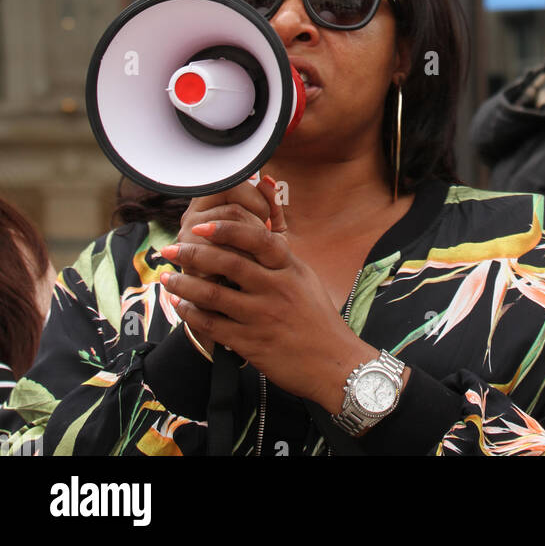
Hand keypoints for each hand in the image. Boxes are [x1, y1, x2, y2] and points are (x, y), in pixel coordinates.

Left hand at [159, 197, 379, 412]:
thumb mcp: (305, 278)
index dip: (225, 229)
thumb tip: (255, 231)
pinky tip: (180, 306)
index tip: (200, 225)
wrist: (333, 364)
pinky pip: (213, 325)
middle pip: (228, 263)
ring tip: (166, 277)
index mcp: (290, 268)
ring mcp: (262, 316)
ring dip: (185, 284)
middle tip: (169, 249)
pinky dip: (192, 314)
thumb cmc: (318, 318)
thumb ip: (280, 257)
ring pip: (214, 294)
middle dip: (193, 253)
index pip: (256, 238)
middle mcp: (276, 289)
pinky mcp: (251, 343)